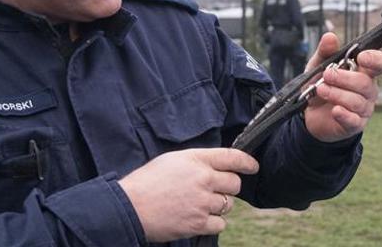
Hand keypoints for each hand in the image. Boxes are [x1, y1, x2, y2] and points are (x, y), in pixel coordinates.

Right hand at [118, 149, 258, 241]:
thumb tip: (217, 167)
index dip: (247, 162)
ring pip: (228, 204)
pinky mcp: (198, 222)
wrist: (128, 207)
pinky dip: (212, 223)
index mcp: (196, 160)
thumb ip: (197, 162)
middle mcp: (203, 178)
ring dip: (218, 206)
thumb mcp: (172, 161)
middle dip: (228, 188)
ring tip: (197, 205)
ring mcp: (202, 201)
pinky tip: (198, 219)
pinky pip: (220, 224)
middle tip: (213, 192)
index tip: (253, 167)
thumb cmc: (146, 183)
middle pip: (235, 184)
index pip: (232, 157)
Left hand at [303, 32, 381, 142]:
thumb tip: (330, 36)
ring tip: (320, 90)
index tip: (361, 57)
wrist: (310, 114)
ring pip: (357, 101)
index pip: (381, 63)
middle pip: (365, 83)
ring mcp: (363, 108)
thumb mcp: (319, 66)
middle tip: (326, 75)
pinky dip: (343, 114)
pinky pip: (354, 120)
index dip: (375, 59)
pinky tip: (334, 110)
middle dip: (343, 78)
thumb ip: (325, 52)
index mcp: (364, 71)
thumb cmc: (321, 86)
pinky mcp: (355, 124)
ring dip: (336, 94)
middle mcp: (368, 89)